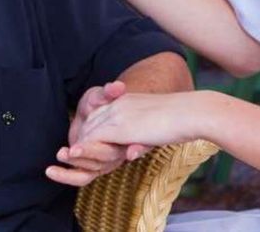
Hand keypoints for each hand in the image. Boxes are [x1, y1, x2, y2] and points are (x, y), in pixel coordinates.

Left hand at [44, 82, 147, 186]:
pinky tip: (50, 171)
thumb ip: (110, 92)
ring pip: (90, 170)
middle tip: (74, 150)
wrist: (92, 110)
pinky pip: (78, 176)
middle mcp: (116, 154)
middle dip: (89, 154)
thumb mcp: (103, 94)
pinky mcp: (88, 165)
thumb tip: (117, 87)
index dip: (135, 149)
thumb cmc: (100, 101)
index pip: (131, 145)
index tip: (128, 152)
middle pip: (105, 158)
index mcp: (125, 137)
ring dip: (75, 163)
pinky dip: (65, 175)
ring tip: (61, 153)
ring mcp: (102, 162)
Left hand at [79, 91, 202, 148]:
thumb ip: (137, 137)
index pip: (99, 114)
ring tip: (71, 158)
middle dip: (82, 139)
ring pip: (89, 131)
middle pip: (90, 121)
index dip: (91, 131)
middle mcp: (118, 105)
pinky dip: (87, 149)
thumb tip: (130, 152)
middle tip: (73, 156)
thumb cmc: (179, 121)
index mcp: (126, 100)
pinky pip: (95, 139)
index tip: (85, 147)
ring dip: (82, 146)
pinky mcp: (120, 127)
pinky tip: (83, 160)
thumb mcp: (152, 126)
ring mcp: (117, 114)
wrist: (188, 112)